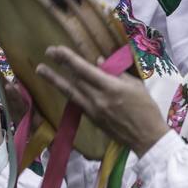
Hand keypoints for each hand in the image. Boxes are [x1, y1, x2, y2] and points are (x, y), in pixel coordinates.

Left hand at [34, 46, 168, 155]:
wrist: (147, 138)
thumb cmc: (146, 109)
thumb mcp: (136, 86)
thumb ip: (116, 73)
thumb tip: (97, 62)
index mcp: (111, 88)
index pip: (84, 70)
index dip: (69, 58)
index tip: (57, 49)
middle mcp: (98, 99)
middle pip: (74, 79)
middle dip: (59, 65)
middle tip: (47, 52)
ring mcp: (93, 110)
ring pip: (70, 92)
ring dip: (54, 80)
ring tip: (40, 70)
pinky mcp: (92, 119)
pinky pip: (77, 102)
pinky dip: (68, 92)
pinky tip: (61, 85)